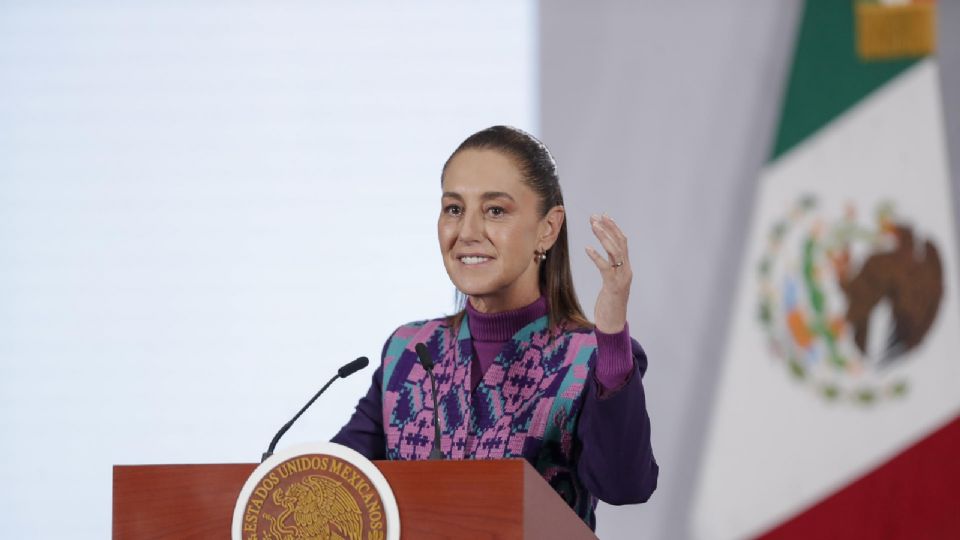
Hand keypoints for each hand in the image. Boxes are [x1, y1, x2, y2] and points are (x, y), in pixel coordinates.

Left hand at [585, 214, 631, 333]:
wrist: (614, 324)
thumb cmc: (610, 305)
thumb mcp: (611, 284)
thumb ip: (610, 270)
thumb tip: (605, 258)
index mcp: (626, 268)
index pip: (623, 243)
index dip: (614, 228)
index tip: (604, 216)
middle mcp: (626, 271)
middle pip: (620, 243)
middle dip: (608, 228)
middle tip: (595, 216)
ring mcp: (621, 278)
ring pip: (615, 252)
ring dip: (604, 237)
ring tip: (593, 226)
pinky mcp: (613, 286)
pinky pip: (605, 268)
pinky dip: (597, 256)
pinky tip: (587, 248)